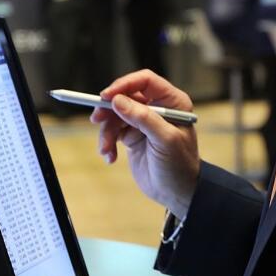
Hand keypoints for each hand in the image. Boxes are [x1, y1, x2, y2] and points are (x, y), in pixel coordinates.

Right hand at [94, 69, 199, 218]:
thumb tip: (118, 100)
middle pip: (125, 96)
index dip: (124, 84)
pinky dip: (108, 143)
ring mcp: (143, 122)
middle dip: (109, 109)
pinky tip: (110, 157)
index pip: (145, 81)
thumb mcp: (165, 140)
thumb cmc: (179, 165)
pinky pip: (113, 131)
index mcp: (172, 102)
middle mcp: (157, 108)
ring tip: (106, 149)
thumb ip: (143, 118)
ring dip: (106, 132)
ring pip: (115, 115)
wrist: (177, 193)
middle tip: (96, 119)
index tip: (106, 96)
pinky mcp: (132, 136)